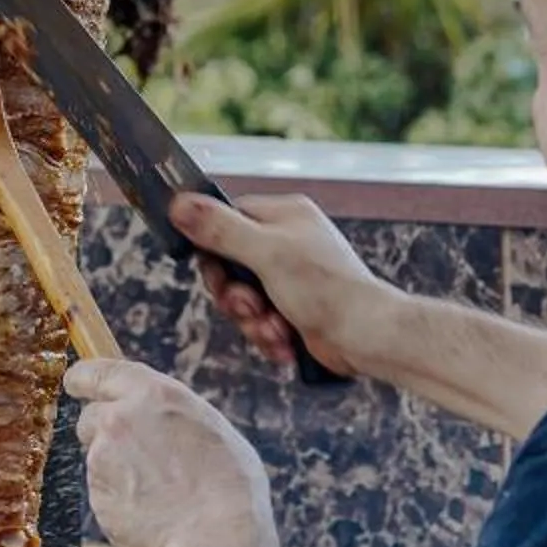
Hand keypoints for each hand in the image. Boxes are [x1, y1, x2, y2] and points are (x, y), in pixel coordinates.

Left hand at [68, 358, 273, 546]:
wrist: (215, 538)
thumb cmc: (229, 485)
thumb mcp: (210, 428)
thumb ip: (172, 417)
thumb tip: (159, 421)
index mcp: (153, 393)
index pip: (98, 372)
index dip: (84, 378)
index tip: (76, 382)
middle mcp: (119, 419)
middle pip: (90, 417)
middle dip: (103, 432)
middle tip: (134, 454)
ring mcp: (103, 458)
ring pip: (99, 458)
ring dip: (117, 469)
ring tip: (159, 492)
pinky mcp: (97, 495)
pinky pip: (104, 492)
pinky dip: (120, 500)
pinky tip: (152, 511)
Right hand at [171, 192, 378, 377]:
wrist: (367, 336)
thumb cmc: (327, 289)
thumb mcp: (266, 253)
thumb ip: (220, 229)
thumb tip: (179, 204)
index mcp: (284, 216)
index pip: (226, 220)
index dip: (214, 251)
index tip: (219, 273)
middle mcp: (287, 242)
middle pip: (229, 266)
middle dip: (235, 297)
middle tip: (251, 307)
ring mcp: (291, 277)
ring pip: (242, 299)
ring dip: (252, 322)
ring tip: (275, 329)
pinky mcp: (295, 309)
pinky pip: (260, 321)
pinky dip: (268, 336)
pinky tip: (285, 342)